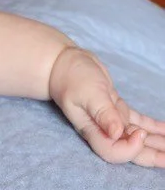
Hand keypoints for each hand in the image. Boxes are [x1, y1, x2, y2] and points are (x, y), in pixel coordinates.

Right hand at [49, 45, 164, 166]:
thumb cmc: (71, 76)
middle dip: (153, 156)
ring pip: (139, 137)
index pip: (114, 150)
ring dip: (157, 143)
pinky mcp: (117, 110)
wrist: (64, 63)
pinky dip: (154, 128)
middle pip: (131, 151)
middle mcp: (104, 130)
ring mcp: (113, 121)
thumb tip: (117, 133)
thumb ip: (102, 112)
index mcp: (93, 130)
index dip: (130, 148)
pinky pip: (139, 122)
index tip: (138, 132)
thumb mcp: (87, 92)